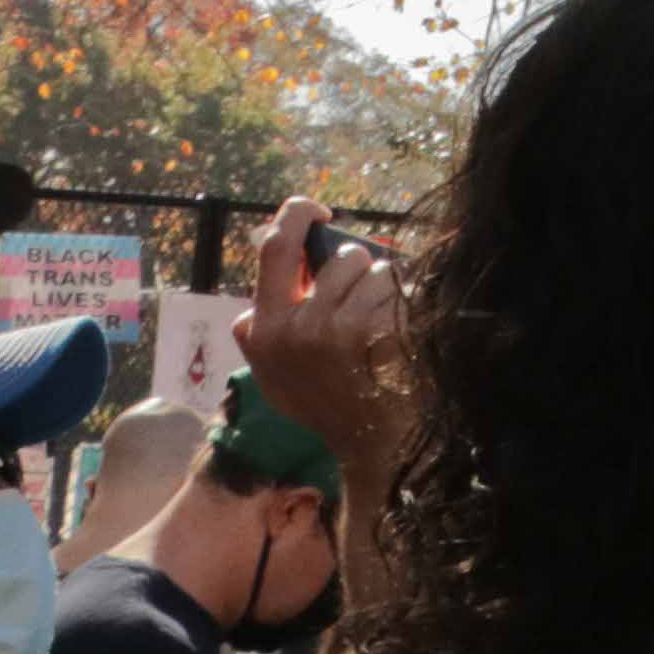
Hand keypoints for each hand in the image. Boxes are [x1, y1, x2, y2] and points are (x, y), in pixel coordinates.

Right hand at [239, 198, 410, 488]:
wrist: (370, 440)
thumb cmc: (324, 405)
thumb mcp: (273, 378)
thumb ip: (257, 340)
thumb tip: (248, 311)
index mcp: (266, 329)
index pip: (275, 247)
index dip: (297, 214)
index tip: (319, 213)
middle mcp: (298, 326)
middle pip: (342, 256)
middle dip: (360, 268)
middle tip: (362, 298)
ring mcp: (340, 329)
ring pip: (377, 271)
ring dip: (385, 289)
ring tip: (379, 325)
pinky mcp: (379, 333)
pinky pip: (400, 290)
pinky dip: (405, 305)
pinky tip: (398, 336)